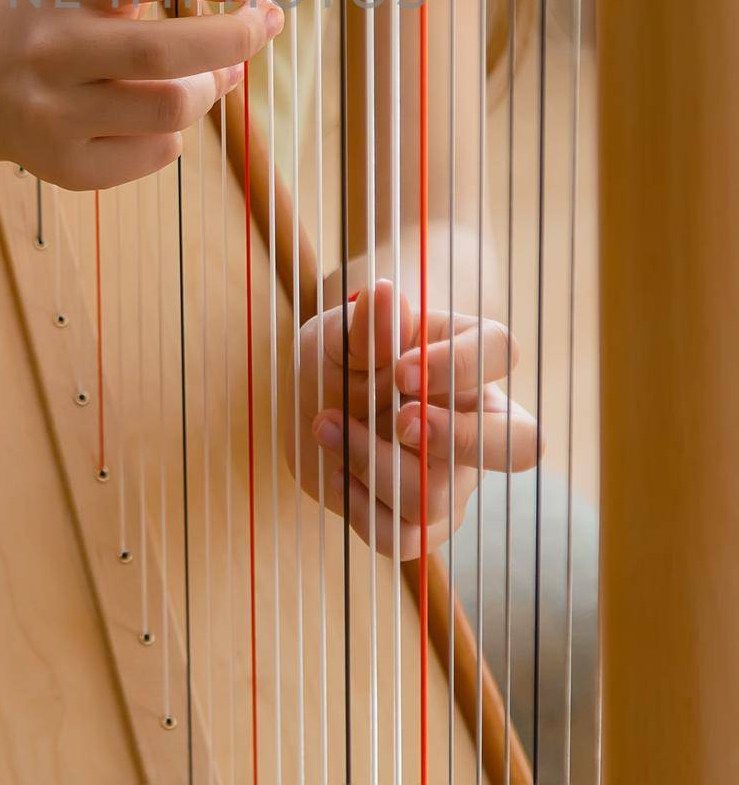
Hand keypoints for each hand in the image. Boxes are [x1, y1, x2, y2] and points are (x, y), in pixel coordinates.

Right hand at [0, 0, 282, 189]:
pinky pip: (157, 152)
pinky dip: (174, 131)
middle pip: (172, 49)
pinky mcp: (64, 167)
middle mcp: (52, 45)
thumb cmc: (60, 8)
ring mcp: (53, 112)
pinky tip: (156, 111)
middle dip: (237, 37)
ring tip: (211, 72)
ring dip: (209, 88)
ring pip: (173, 108)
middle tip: (264, 23)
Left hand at [287, 279, 538, 558]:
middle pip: (520, 445)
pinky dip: (359, 506)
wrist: (312, 405)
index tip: (401, 370)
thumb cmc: (341, 357)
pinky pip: (403, 536)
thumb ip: (364, 326)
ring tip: (324, 423)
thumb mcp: (340, 333)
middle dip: (459, 438)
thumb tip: (385, 296)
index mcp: (468, 357)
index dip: (461, 363)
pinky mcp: (423, 521)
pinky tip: (334, 469)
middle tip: (398, 420)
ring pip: (437, 494)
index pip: (500, 350)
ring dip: (372, 462)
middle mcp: (478, 420)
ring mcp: (455, 477)